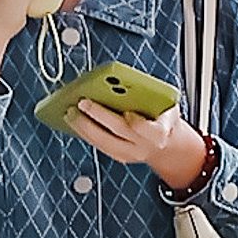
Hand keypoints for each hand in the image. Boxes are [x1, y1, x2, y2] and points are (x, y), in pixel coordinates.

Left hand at [70, 102, 215, 192]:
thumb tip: (122, 81)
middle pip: (119, 132)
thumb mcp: (166, 104)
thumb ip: (150, 96)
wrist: (167, 145)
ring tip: (70, 113)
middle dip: (99, 117)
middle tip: (82, 103)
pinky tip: (74, 122)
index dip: (137, 123)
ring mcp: (131, 154)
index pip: (149, 130)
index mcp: (160, 132)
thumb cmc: (163, 118)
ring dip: (84, 127)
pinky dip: (85, 133)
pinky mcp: (119, 157)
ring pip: (104, 142)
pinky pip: (99, 145)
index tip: (127, 112)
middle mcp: (144, 146)